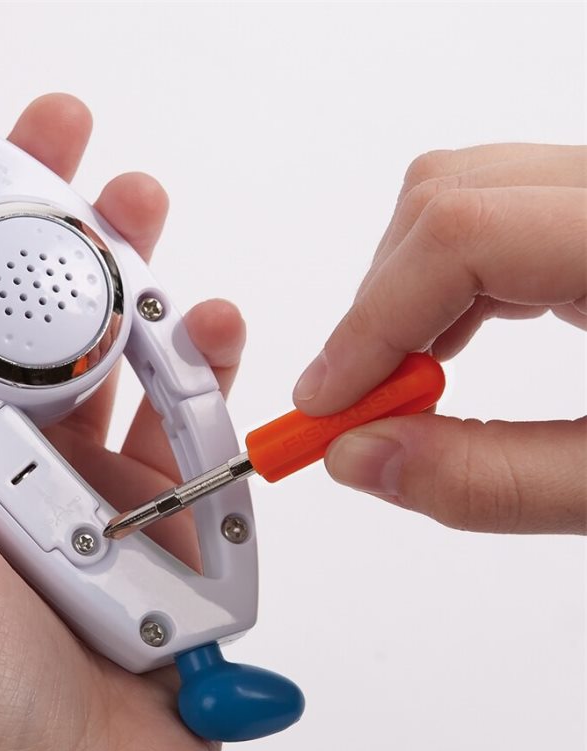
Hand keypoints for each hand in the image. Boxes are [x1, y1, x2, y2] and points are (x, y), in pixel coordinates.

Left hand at [0, 83, 245, 750]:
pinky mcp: (151, 506)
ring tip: (145, 212)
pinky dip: (198, 366)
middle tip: (69, 138)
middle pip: (17, 309)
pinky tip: (209, 325)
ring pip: (102, 350)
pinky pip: (178, 416)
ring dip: (123, 275)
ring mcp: (78, 480)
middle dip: (39, 217)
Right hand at [293, 145, 586, 533]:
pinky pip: (499, 212)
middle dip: (380, 306)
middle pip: (447, 196)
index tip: (328, 405)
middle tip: (367, 407)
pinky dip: (450, 282)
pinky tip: (455, 346)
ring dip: (407, 292)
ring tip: (411, 383)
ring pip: (463, 195)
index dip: (369, 322)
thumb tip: (363, 460)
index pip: (462, 235)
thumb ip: (492, 479)